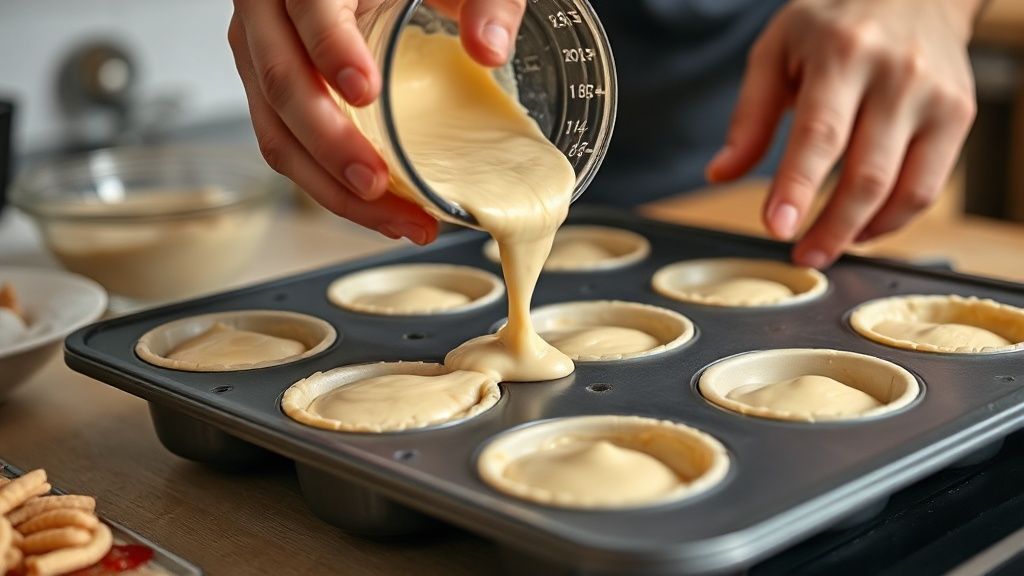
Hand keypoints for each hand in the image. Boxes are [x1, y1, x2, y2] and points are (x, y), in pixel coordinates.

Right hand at [228, 0, 526, 243]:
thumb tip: (491, 49)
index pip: (310, 8)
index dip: (333, 50)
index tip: (366, 92)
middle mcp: (270, 15)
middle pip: (282, 85)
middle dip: (331, 147)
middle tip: (379, 185)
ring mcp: (263, 59)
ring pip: (277, 133)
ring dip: (333, 187)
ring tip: (398, 220)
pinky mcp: (272, 98)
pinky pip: (288, 150)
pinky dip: (330, 188)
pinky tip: (381, 210)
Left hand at [706, 0, 981, 267]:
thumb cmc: (833, 24)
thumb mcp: (777, 51)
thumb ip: (749, 115)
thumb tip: (721, 173)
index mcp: (842, 54)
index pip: (820, 134)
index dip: (797, 188)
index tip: (778, 229)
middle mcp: (897, 75)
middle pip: (866, 175)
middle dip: (830, 228)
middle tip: (801, 255)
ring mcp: (936, 98)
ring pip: (903, 190)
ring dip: (860, 233)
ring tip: (826, 247)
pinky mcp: (959, 116)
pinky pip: (927, 188)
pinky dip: (892, 220)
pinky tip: (861, 227)